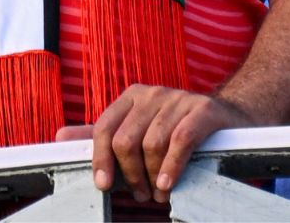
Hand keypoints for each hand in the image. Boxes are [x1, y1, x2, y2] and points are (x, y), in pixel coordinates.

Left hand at [59, 86, 253, 204]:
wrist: (228, 120)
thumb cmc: (176, 130)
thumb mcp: (137, 131)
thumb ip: (102, 136)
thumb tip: (61, 137)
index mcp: (132, 97)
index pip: (104, 128)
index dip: (100, 159)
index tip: (104, 185)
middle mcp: (153, 94)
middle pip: (126, 139)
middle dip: (131, 174)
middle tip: (139, 194)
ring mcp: (179, 99)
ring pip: (153, 143)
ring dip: (153, 177)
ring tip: (158, 193)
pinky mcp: (204, 109)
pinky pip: (181, 140)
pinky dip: (172, 167)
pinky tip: (168, 184)